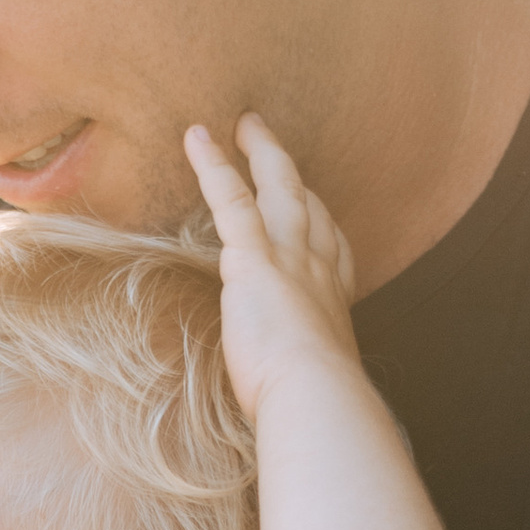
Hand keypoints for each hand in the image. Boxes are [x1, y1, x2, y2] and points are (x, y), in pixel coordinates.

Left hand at [185, 116, 361, 416]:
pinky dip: (215, 165)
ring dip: (259, 150)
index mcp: (332, 301)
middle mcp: (318, 270)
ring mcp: (291, 258)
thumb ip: (299, 380)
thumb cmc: (311, 406)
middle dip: (287, 169)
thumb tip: (290, 406)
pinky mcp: (255, 260)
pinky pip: (233, 198)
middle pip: (308, 203)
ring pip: (278, 186)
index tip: (310, 206)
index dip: (319, 222)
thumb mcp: (311, 389)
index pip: (331, 248)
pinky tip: (196, 137)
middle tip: (267, 140)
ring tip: (240, 122)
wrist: (317, 398)